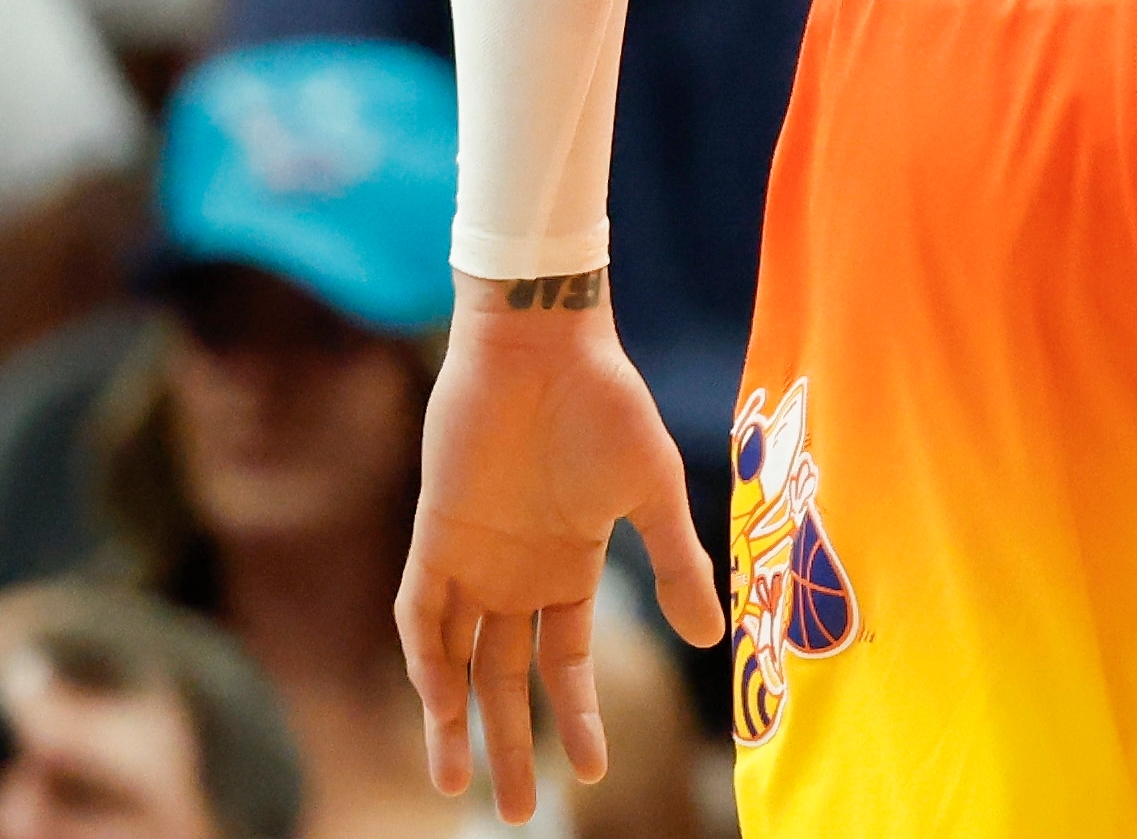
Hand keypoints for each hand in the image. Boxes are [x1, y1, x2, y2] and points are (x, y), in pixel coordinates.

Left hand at [396, 294, 721, 825]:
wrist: (545, 343)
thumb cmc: (609, 406)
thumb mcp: (653, 493)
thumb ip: (675, 566)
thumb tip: (713, 640)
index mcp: (572, 568)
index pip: (569, 664)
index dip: (578, 718)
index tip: (589, 774)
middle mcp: (518, 576)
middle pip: (508, 679)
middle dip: (512, 744)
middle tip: (515, 812)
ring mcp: (474, 559)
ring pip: (457, 661)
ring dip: (455, 722)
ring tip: (458, 782)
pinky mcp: (436, 536)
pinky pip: (422, 614)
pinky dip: (428, 661)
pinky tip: (440, 703)